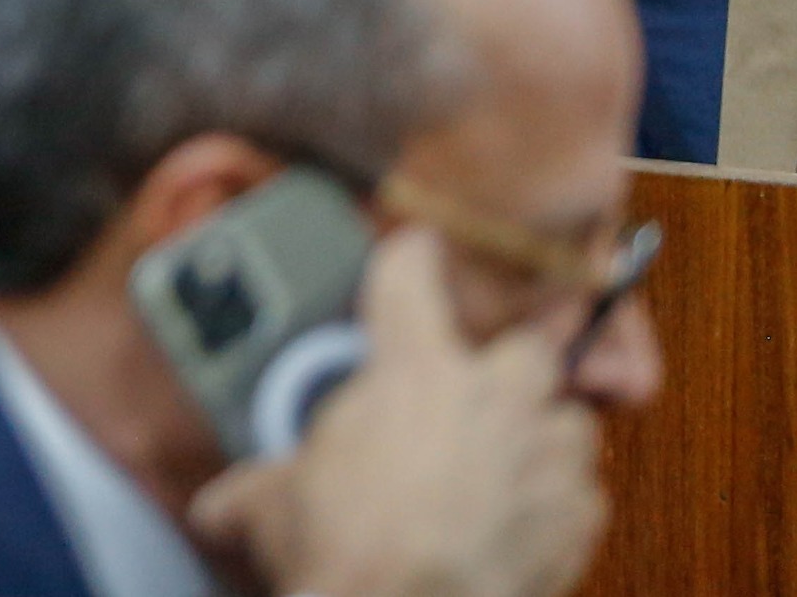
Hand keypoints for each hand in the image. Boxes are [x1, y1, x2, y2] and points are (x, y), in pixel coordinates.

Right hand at [187, 230, 607, 596]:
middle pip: (531, 348)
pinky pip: (584, 497)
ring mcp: (544, 462)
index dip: (410, 257)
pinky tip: (524, 520)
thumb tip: (213, 509)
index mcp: (413, 372)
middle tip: (480, 386)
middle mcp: (491, 402)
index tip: (415, 249)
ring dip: (545, 434)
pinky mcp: (576, 524)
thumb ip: (252, 488)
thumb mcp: (268, 504)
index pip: (411, 275)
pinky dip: (558, 504)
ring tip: (511, 457)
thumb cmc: (337, 547)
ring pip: (572, 422)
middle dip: (512, 363)